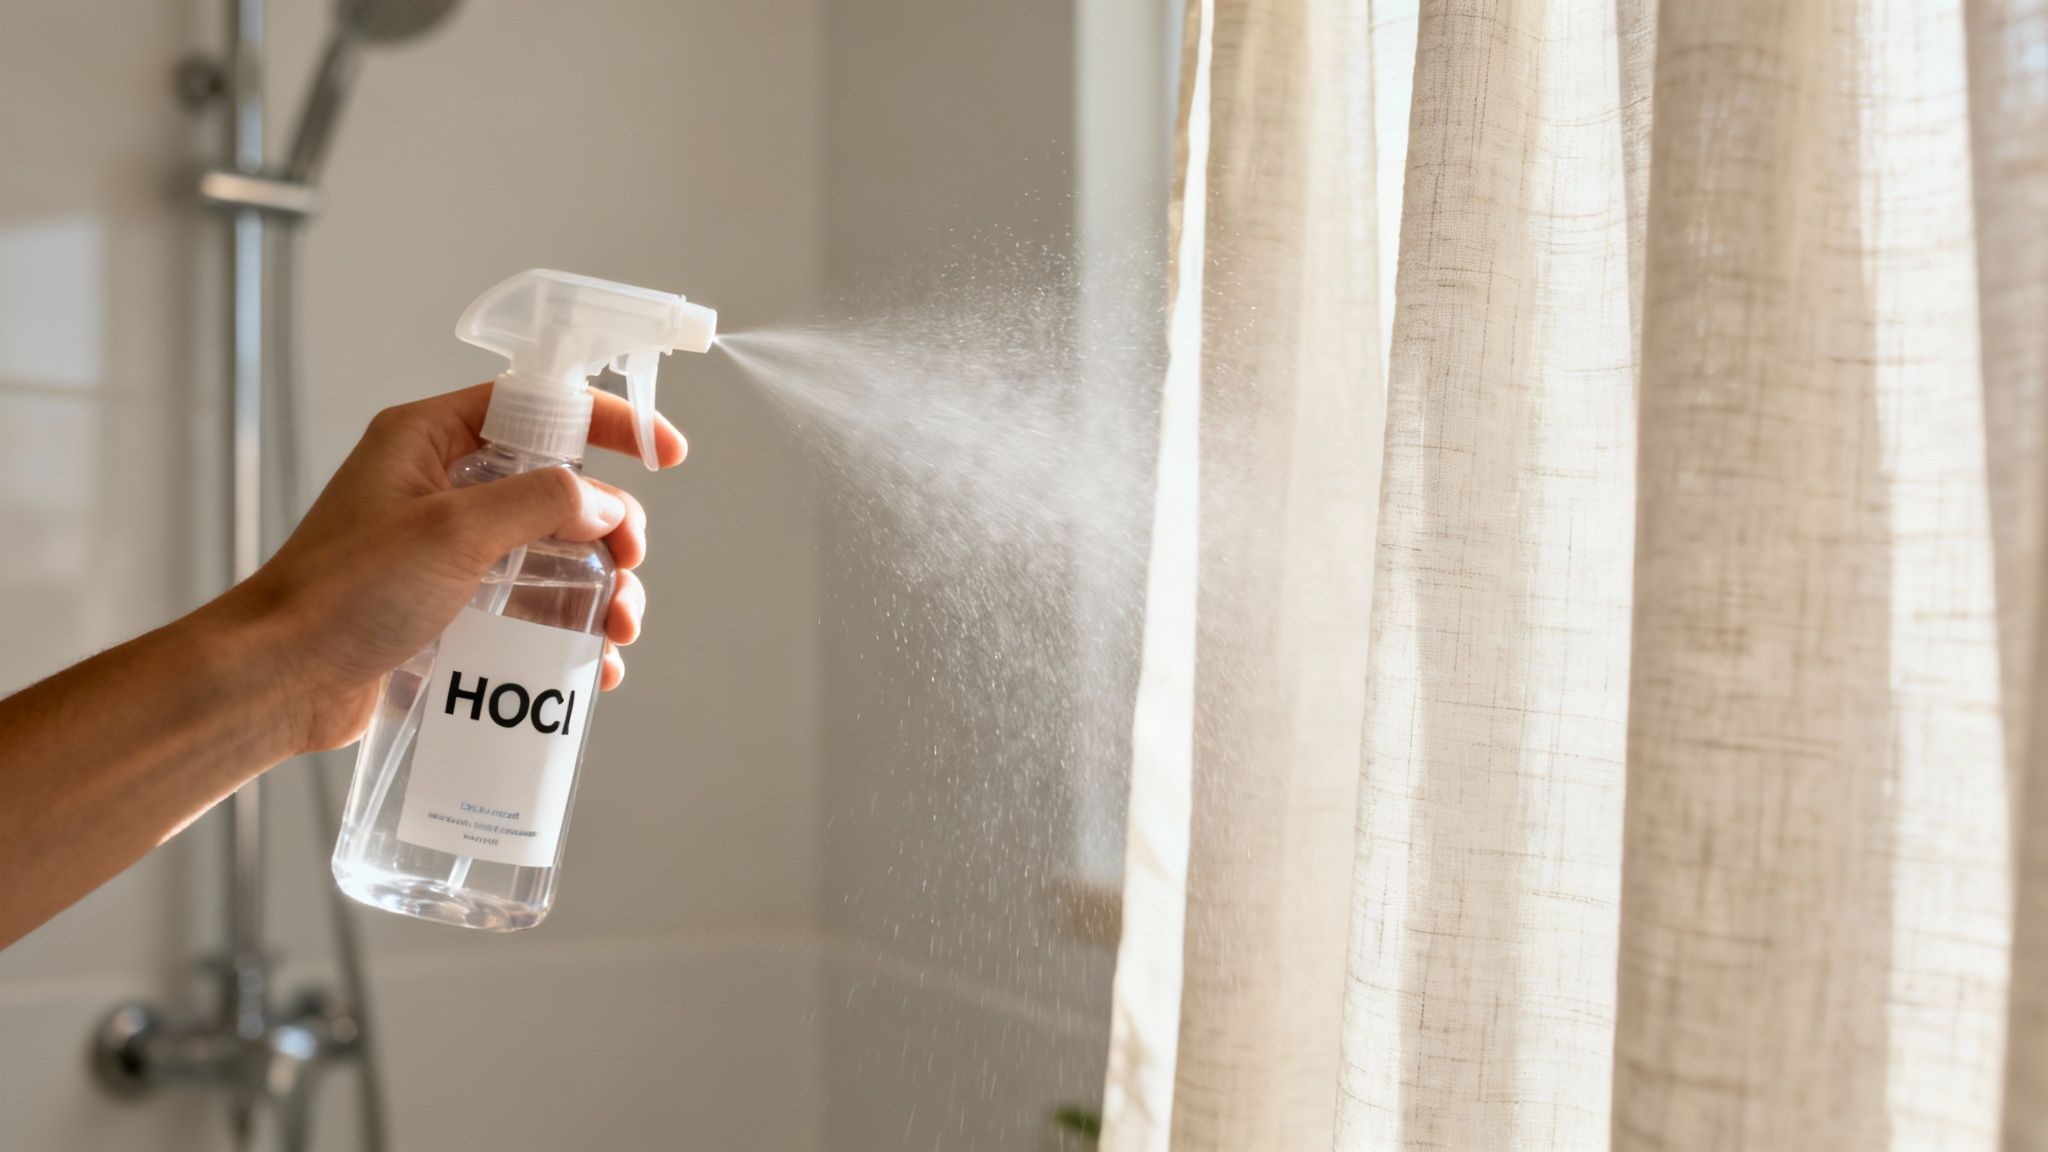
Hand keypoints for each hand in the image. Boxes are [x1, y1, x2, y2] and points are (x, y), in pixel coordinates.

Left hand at [224, 382, 685, 754]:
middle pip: (556, 487)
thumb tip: (606, 507)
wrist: (278, 681)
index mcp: (428, 442)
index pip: (535, 404)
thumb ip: (541, 503)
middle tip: (630, 565)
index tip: (665, 452)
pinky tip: (591, 666)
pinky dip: (566, 632)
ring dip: (598, 587)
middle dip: (609, 528)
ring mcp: (444, 552)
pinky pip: (526, 609)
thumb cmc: (343, 593)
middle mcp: (439, 488)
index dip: (606, 420)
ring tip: (619, 629)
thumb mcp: (452, 531)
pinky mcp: (447, 610)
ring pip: (550, 554)